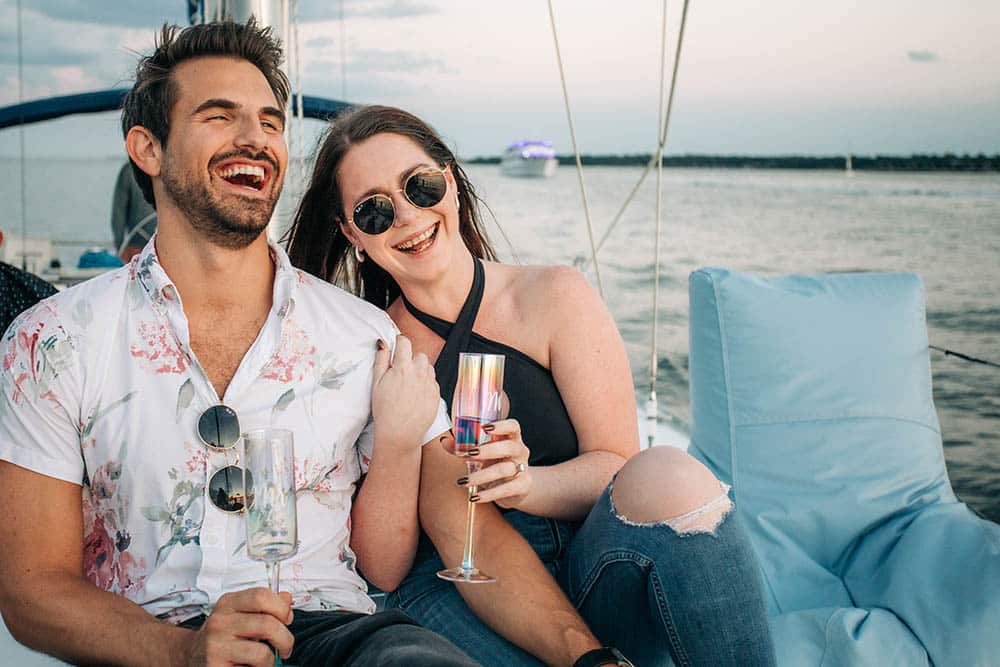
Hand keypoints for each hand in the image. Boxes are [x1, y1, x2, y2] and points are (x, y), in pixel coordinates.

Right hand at [183, 588, 293, 665]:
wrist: (189, 655)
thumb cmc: (220, 635)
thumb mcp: (238, 613)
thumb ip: (264, 605)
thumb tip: (287, 600)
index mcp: (228, 604)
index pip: (262, 596)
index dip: (281, 608)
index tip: (287, 620)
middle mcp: (219, 622)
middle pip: (267, 624)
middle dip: (285, 639)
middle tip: (286, 648)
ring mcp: (216, 647)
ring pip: (262, 653)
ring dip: (272, 661)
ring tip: (268, 661)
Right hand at [372, 335, 439, 450]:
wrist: (400, 433)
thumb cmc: (385, 411)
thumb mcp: (376, 383)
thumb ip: (381, 360)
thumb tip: (383, 344)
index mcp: (403, 367)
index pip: (405, 342)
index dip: (399, 342)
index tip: (397, 347)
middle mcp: (420, 373)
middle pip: (418, 354)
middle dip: (410, 359)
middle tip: (401, 372)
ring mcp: (430, 383)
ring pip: (428, 367)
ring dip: (420, 370)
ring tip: (408, 384)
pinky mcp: (437, 394)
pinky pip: (433, 381)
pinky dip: (426, 383)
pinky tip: (415, 394)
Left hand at [461, 419, 531, 508]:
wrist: (516, 488)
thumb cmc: (496, 464)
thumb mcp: (483, 454)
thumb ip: (464, 446)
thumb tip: (444, 441)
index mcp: (512, 438)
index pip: (513, 426)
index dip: (501, 425)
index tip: (485, 427)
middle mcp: (520, 451)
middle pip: (509, 446)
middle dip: (488, 450)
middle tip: (468, 454)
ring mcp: (523, 468)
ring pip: (504, 469)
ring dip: (481, 475)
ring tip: (463, 481)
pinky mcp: (523, 485)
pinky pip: (507, 489)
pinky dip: (489, 494)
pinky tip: (475, 497)